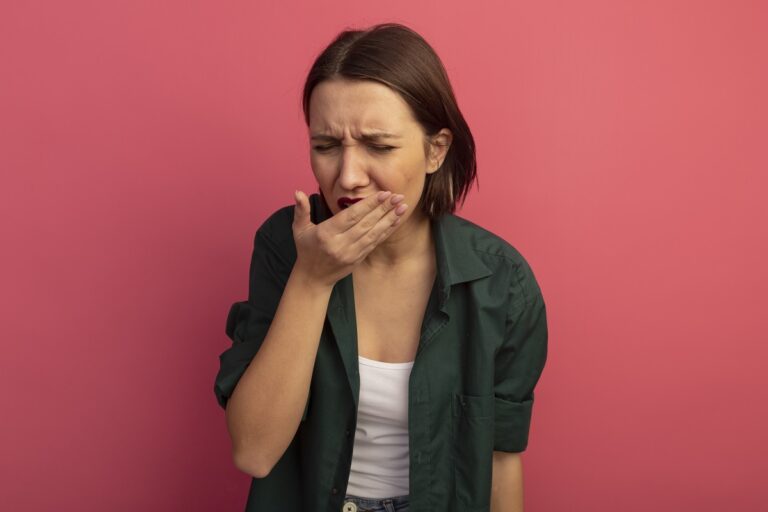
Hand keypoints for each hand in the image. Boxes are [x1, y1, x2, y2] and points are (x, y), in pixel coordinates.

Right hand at [291, 189, 407, 287]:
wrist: (313, 278)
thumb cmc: (307, 249)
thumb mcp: (299, 229)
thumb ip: (301, 210)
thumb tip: (298, 192)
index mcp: (326, 234)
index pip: (351, 217)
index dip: (368, 205)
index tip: (383, 194)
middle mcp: (340, 244)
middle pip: (366, 224)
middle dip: (384, 209)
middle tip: (398, 196)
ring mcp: (351, 253)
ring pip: (373, 234)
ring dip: (389, 219)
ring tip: (402, 206)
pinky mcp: (358, 259)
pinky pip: (375, 243)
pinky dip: (386, 231)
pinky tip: (396, 221)